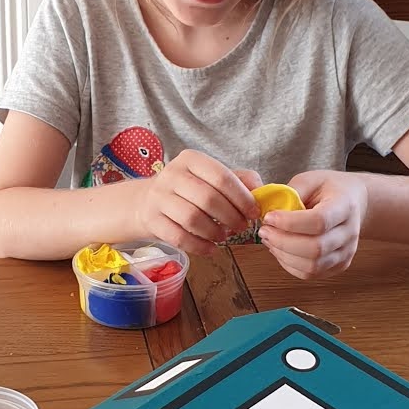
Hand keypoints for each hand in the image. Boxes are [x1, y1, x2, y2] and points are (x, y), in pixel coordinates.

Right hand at [132, 150, 258, 257]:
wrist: (147, 201)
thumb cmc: (188, 190)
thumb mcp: (211, 178)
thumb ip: (239, 180)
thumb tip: (261, 190)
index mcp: (191, 159)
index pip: (222, 177)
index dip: (242, 198)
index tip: (254, 213)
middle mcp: (172, 174)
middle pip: (208, 198)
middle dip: (231, 217)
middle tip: (242, 227)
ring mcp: (158, 197)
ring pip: (192, 218)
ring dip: (215, 232)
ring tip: (224, 236)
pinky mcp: (151, 220)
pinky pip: (178, 237)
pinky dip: (199, 246)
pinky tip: (210, 249)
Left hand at [260, 170, 368, 278]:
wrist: (355, 202)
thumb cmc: (331, 189)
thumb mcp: (311, 179)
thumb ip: (291, 192)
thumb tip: (267, 210)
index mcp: (345, 206)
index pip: (319, 221)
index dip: (290, 223)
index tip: (269, 217)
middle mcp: (349, 232)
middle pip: (315, 248)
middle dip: (282, 242)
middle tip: (264, 231)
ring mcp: (346, 252)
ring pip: (312, 266)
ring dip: (283, 255)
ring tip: (269, 240)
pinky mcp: (339, 265)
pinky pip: (311, 274)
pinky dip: (290, 265)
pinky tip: (280, 250)